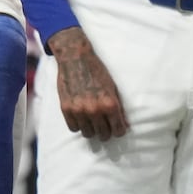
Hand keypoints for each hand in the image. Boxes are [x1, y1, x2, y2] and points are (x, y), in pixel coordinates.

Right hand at [47, 26, 128, 140]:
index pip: (118, 130)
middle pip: (103, 135)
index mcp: (110, 103)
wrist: (75, 58)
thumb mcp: (113, 87)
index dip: (119, 130)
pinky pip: (74, 128)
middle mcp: (95, 110)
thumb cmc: (97, 71)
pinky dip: (78, 125)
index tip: (117, 128)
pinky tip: (82, 117)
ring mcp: (79, 110)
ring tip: (93, 120)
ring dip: (92, 129)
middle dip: (106, 131)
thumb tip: (125, 125)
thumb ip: (119, 107)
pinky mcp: (66, 109)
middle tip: (105, 125)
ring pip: (88, 134)